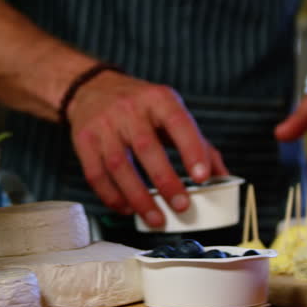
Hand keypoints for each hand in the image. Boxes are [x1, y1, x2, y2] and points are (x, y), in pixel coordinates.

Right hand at [66, 70, 227, 226]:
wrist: (92, 88)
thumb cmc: (140, 106)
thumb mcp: (171, 112)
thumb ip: (198, 143)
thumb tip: (222, 176)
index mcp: (158, 99)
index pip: (178, 123)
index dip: (191, 150)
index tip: (202, 177)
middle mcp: (129, 109)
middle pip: (147, 148)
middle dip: (165, 181)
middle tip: (181, 206)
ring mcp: (103, 125)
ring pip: (119, 166)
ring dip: (138, 197)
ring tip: (156, 218)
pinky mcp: (83, 141)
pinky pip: (96, 174)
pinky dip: (112, 197)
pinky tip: (128, 209)